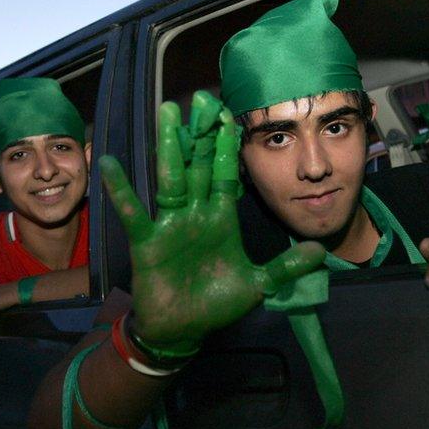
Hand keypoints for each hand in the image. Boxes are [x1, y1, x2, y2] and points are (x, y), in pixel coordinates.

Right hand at [100, 91, 323, 352]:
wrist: (183, 331)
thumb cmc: (217, 304)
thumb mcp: (258, 284)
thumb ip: (286, 267)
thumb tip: (320, 250)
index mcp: (221, 218)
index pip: (227, 174)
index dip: (229, 147)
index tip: (231, 115)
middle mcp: (195, 213)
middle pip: (199, 165)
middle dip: (201, 133)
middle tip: (201, 97)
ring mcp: (170, 223)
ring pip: (170, 177)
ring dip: (169, 146)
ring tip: (166, 111)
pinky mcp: (147, 240)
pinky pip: (133, 211)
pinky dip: (120, 190)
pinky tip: (108, 163)